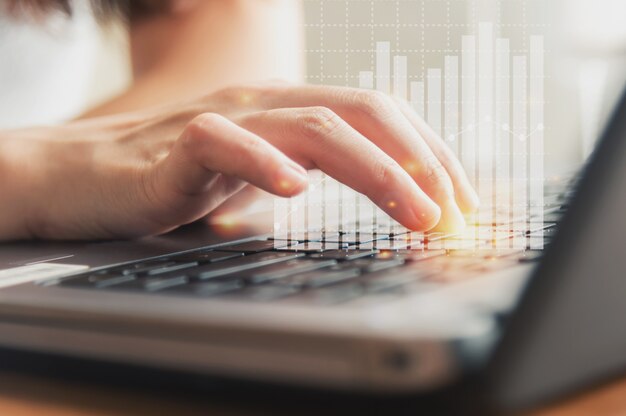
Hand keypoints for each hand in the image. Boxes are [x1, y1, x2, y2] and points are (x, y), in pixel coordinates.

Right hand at [0, 82, 478, 239]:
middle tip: (455, 212)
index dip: (428, 155)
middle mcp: (268, 106)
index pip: (380, 118)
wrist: (86, 177)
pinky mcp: (177, 145)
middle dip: (419, 162)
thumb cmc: (178, 177)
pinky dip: (263, 163)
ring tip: (414, 210)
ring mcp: (225, 119)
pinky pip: (224, 144)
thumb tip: (380, 201)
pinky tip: (294, 191)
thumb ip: (314, 177)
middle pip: (363, 114)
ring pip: (313, 127)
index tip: (462, 202)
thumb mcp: (263, 175)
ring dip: (373, 169)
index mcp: (293, 113)